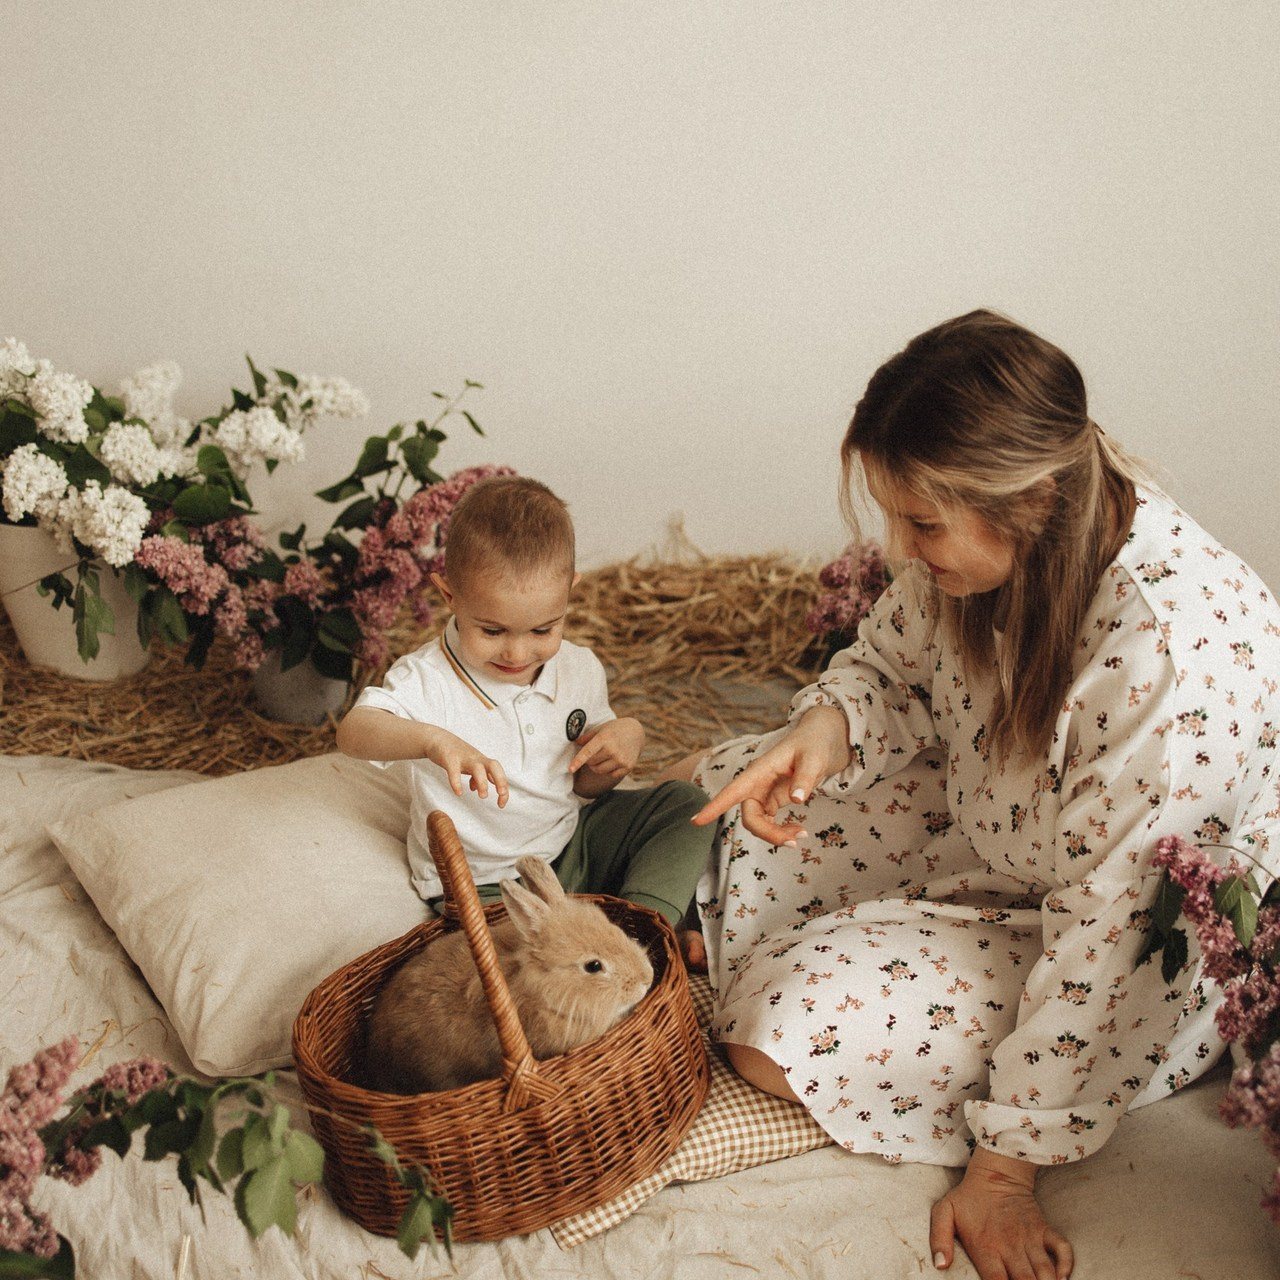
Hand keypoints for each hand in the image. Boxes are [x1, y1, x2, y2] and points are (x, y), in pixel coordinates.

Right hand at [422, 727, 509, 806]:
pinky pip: (454, 770)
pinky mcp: (449, 758)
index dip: (504, 789)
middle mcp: (476, 759)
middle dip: (501, 781)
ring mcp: (463, 757)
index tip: (502, 804)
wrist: (437, 738)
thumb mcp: (469, 764)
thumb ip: (476, 776)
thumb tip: (478, 789)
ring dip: (482, 783)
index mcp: (482, 761)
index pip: (499, 774)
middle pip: (494, 766)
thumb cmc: (455, 753)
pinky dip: (457, 782)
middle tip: (500, 795)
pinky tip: (458, 792)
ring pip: (477, 768)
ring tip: (483, 796)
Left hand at [570, 717, 644, 781]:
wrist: (636, 732)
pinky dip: (608, 770)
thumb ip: (587, 737)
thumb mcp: (601, 728)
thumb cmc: (615, 729)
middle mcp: (613, 750)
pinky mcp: (627, 767)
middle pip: (591, 763)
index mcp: (604, 738)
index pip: (588, 752)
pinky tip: (613, 760)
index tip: (570, 769)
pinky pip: (610, 774)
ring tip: (603, 756)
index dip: (578, 761)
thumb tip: (575, 743)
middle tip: (595, 752)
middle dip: (589, 759)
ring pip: (599, 770)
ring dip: (597, 766)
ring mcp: (621, 760)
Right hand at [690, 705, 851, 844]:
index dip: (714, 806)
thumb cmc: (813, 744)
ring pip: (758, 822)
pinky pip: (769, 822)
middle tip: (794, 842)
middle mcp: (756, 784)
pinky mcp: (772, 800)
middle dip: (767, 833)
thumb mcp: (813, 758)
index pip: (733, 791)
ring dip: (776, 835)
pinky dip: (781, 831)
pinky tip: (798, 832)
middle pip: (749, 816)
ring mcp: (763, 793)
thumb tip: (797, 800)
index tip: (696, 821)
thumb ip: (805, 778)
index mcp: (760, 770)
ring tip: (801, 836)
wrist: (820, 741)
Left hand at [929, 1148, 1072, 1279]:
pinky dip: (1066, 1265)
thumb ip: (939, 1238)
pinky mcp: (1044, 1229)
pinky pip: (1063, 1249)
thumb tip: (940, 1266)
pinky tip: (1062, 1278)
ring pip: (1046, 1271)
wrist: (995, 1172)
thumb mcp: (944, 1212)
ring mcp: (1030, 1238)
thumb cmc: (967, 1198)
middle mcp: (1010, 1246)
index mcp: (985, 1247)